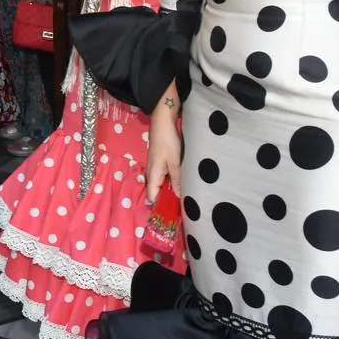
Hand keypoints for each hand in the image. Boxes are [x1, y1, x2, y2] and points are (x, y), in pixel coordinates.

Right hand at [145, 83, 181, 204]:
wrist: (163, 122)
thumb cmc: (168, 143)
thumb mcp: (175, 163)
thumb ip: (178, 181)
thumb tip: (179, 198)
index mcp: (153, 176)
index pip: (153, 198)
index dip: (161, 208)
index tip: (173, 217)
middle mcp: (152, 174)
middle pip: (158, 193)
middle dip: (168, 201)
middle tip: (183, 210)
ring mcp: (156, 167)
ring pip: (162, 185)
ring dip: (171, 191)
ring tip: (186, 199)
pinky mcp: (161, 162)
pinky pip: (165, 177)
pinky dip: (173, 182)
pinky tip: (184, 183)